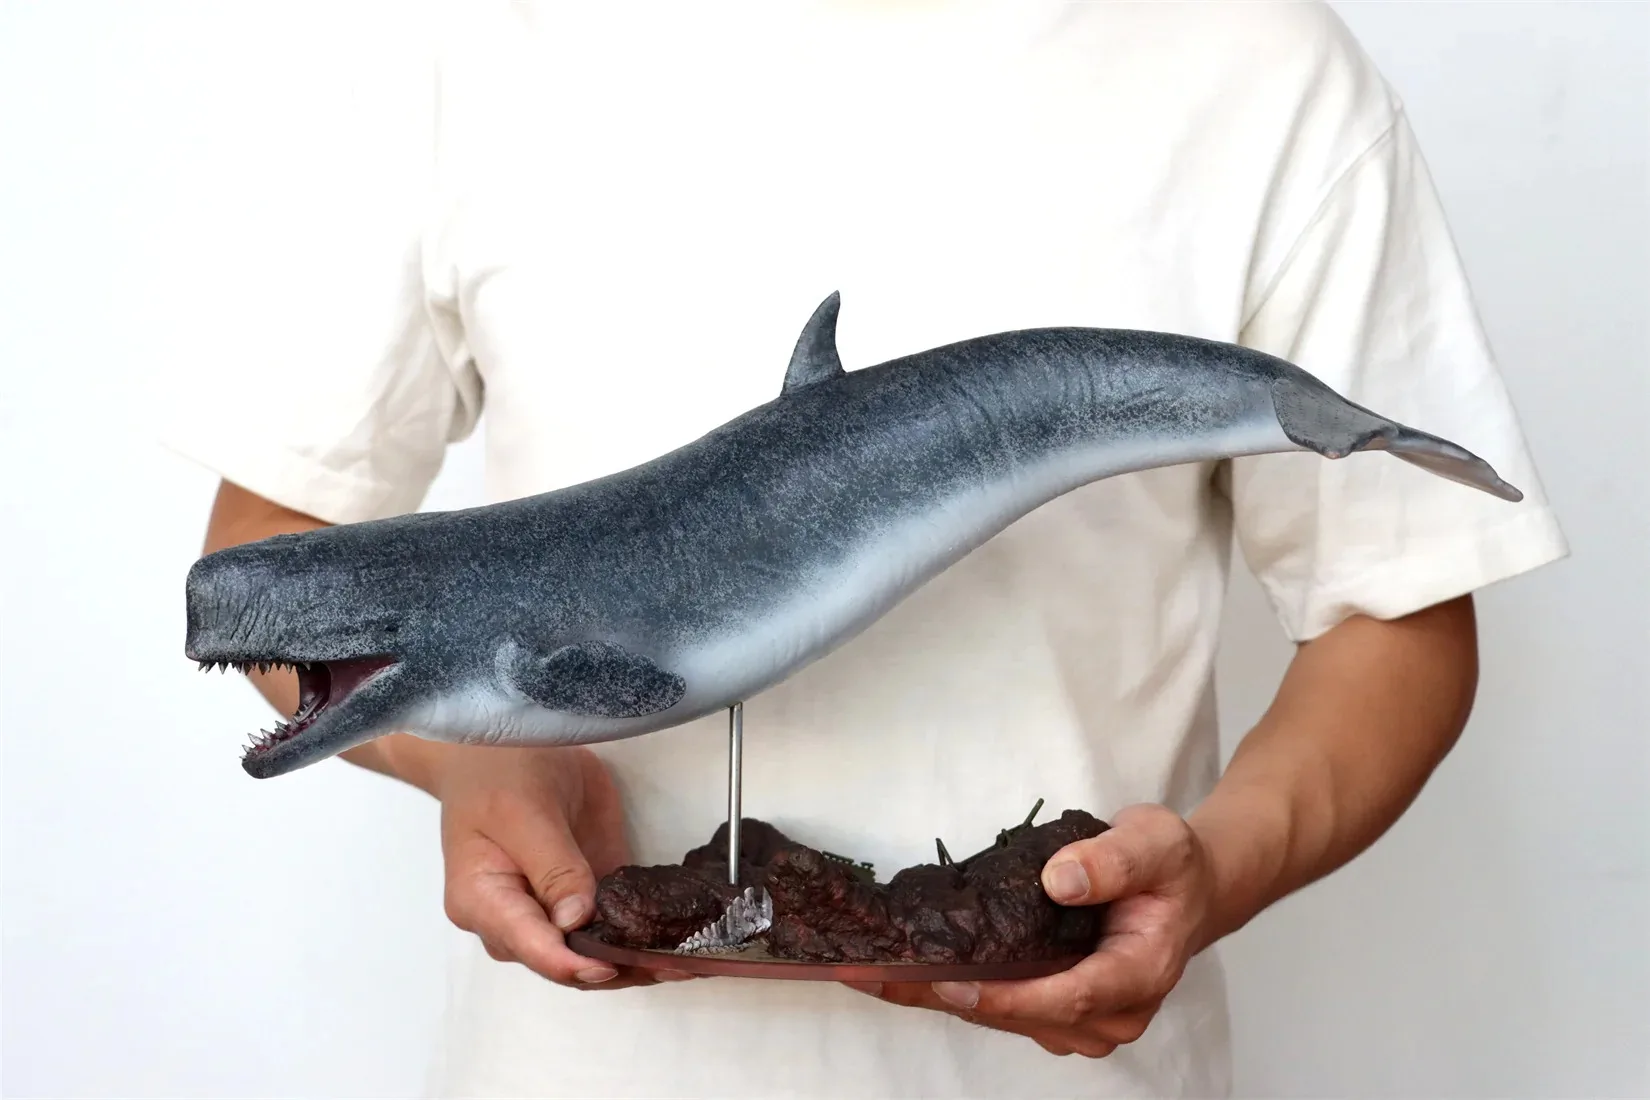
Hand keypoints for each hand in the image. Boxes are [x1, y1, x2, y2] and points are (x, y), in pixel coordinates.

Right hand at [412, 740, 695, 990]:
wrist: (505, 744)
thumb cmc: (499, 772)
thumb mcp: (523, 812)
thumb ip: (553, 868)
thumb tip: (577, 919)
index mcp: (484, 903)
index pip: (532, 947)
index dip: (574, 964)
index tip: (612, 966)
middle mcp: (514, 921)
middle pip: (567, 963)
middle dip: (620, 970)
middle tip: (676, 968)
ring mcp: (550, 911)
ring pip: (593, 955)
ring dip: (639, 963)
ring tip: (689, 964)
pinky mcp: (584, 895)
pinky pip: (611, 929)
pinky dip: (642, 941)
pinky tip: (678, 945)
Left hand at [849, 803, 1215, 1056]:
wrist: (1183, 888)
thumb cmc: (1170, 866)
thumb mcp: (1155, 842)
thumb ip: (1113, 859)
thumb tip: (1060, 879)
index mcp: (1137, 976)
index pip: (1065, 997)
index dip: (1006, 996)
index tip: (951, 984)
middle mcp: (1107, 1014)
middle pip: (1018, 1014)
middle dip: (944, 996)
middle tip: (874, 973)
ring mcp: (1078, 1020)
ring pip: (999, 1016)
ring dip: (935, 996)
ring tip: (869, 972)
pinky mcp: (1053, 1011)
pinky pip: (998, 1005)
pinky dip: (949, 989)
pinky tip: (900, 970)